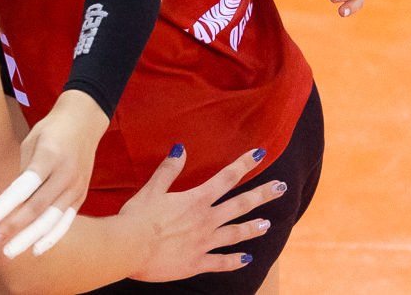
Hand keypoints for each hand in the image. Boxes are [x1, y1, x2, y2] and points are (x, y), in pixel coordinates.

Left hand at [0, 90, 106, 257]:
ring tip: (10, 251)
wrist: (84, 122)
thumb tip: (11, 203)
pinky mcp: (81, 195)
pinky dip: (52, 236)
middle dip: (15, 226)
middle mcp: (67, 173)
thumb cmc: (50, 130)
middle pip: (39, 206)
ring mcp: (77, 186)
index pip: (26, 185)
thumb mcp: (32, 140)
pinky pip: (66, 220)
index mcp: (50, 154)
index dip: (7, 204)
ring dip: (30, 237)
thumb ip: (24, 172)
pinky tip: (36, 250)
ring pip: (52, 218)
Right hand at [120, 146, 283, 281]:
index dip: (243, 165)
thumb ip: (169, 170)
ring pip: (236, 234)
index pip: (225, 178)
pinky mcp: (197, 262)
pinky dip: (236, 260)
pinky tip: (247, 259)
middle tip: (281, 187)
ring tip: (267, 223)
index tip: (259, 155)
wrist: (129, 248)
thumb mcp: (151, 189)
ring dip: (253, 227)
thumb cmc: (137, 217)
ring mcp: (204, 243)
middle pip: (240, 205)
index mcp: (196, 200)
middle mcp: (206, 220)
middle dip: (262, 194)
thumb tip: (180, 148)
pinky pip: (222, 262)